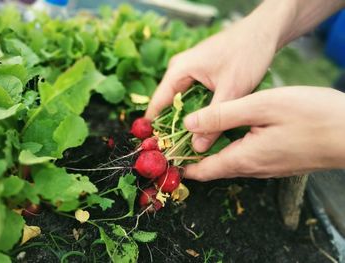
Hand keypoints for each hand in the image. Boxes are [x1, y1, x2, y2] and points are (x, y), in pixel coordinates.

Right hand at [146, 14, 278, 151]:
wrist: (264, 32)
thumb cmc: (247, 54)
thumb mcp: (231, 91)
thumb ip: (214, 121)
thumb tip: (197, 147)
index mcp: (179, 70)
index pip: (157, 103)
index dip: (154, 126)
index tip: (155, 147)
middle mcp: (180, 70)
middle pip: (168, 104)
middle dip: (172, 127)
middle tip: (176, 151)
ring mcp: (190, 71)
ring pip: (182, 102)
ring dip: (187, 120)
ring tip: (189, 144)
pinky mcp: (201, 74)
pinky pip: (192, 97)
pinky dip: (197, 111)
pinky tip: (204, 126)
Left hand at [183, 87, 344, 180]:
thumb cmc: (311, 116)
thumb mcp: (261, 106)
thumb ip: (222, 115)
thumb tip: (189, 123)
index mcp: (244, 158)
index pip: (203, 172)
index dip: (182, 166)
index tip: (166, 156)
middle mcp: (253, 169)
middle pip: (214, 169)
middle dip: (194, 157)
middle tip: (178, 140)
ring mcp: (267, 167)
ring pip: (230, 162)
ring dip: (212, 151)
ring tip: (198, 132)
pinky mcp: (277, 161)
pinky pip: (246, 157)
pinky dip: (230, 147)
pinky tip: (230, 130)